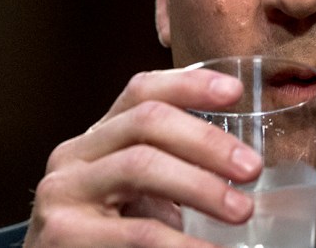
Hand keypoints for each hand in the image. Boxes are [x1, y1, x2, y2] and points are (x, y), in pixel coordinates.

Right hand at [24, 69, 262, 246]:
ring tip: (242, 211)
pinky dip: (182, 243)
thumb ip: (175, 167)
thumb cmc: (110, 236)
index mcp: (99, 138)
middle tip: (252, 168)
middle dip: (207, 141)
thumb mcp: (139, 193)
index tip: (235, 92)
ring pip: (140, 166)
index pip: (142, 90)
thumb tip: (247, 163)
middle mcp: (75, 156)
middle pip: (146, 121)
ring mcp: (63, 194)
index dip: (189, 84)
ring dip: (201, 187)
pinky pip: (138, 233)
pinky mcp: (62, 235)